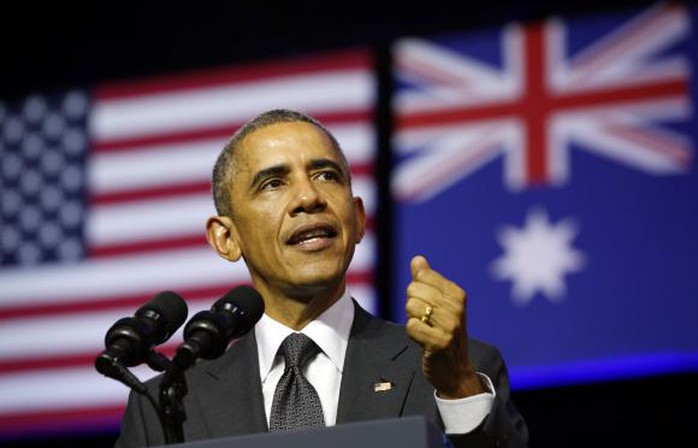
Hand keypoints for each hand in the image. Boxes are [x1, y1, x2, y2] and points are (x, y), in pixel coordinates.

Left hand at [405, 255, 484, 398]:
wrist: (456, 371)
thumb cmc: (444, 332)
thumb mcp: (440, 304)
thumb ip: (427, 280)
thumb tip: (417, 259)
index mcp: (457, 294)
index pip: (422, 276)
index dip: (417, 290)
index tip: (429, 306)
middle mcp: (456, 308)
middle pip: (414, 290)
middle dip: (413, 305)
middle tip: (426, 321)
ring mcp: (449, 326)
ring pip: (411, 307)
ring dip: (413, 320)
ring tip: (426, 330)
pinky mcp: (439, 343)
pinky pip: (411, 327)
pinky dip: (413, 334)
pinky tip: (424, 341)